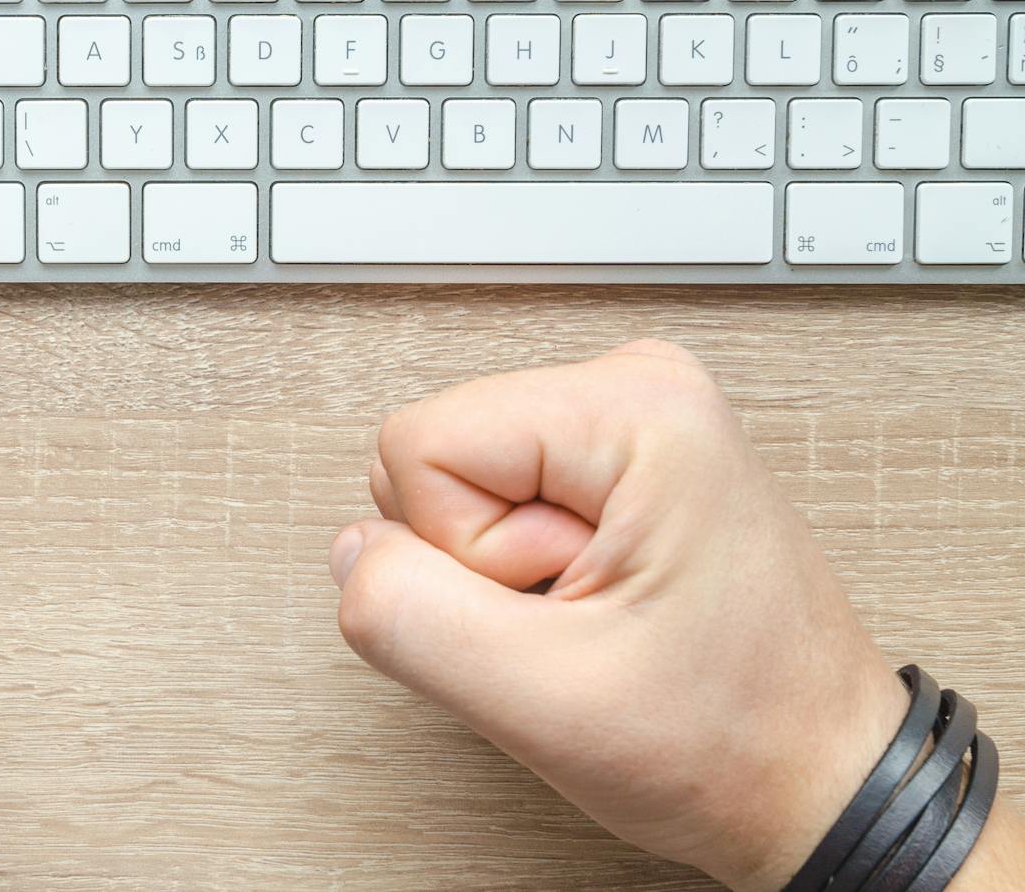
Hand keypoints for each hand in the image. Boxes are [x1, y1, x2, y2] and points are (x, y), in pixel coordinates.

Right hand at [329, 340, 907, 890]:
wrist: (818, 782)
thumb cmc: (732, 741)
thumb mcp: (545, 701)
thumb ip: (409, 617)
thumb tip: (350, 554)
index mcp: (636, 407)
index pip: (417, 446)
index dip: (460, 555)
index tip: (561, 604)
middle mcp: (635, 386)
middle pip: (434, 456)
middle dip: (481, 563)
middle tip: (581, 616)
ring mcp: (627, 421)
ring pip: (455, 483)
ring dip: (502, 575)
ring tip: (597, 616)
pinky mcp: (615, 463)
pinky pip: (493, 502)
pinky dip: (524, 573)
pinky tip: (596, 607)